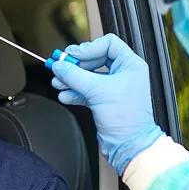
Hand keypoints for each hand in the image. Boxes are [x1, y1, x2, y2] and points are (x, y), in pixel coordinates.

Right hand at [51, 33, 163, 174]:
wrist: (128, 145)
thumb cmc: (126, 118)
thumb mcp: (97, 90)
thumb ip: (75, 75)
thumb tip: (60, 65)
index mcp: (130, 64)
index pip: (108, 44)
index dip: (88, 48)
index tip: (72, 55)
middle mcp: (124, 73)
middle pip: (95, 59)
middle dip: (76, 65)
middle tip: (61, 67)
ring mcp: (114, 88)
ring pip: (89, 76)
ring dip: (72, 79)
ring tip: (58, 82)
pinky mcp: (106, 101)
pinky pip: (87, 90)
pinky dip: (75, 92)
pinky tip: (65, 95)